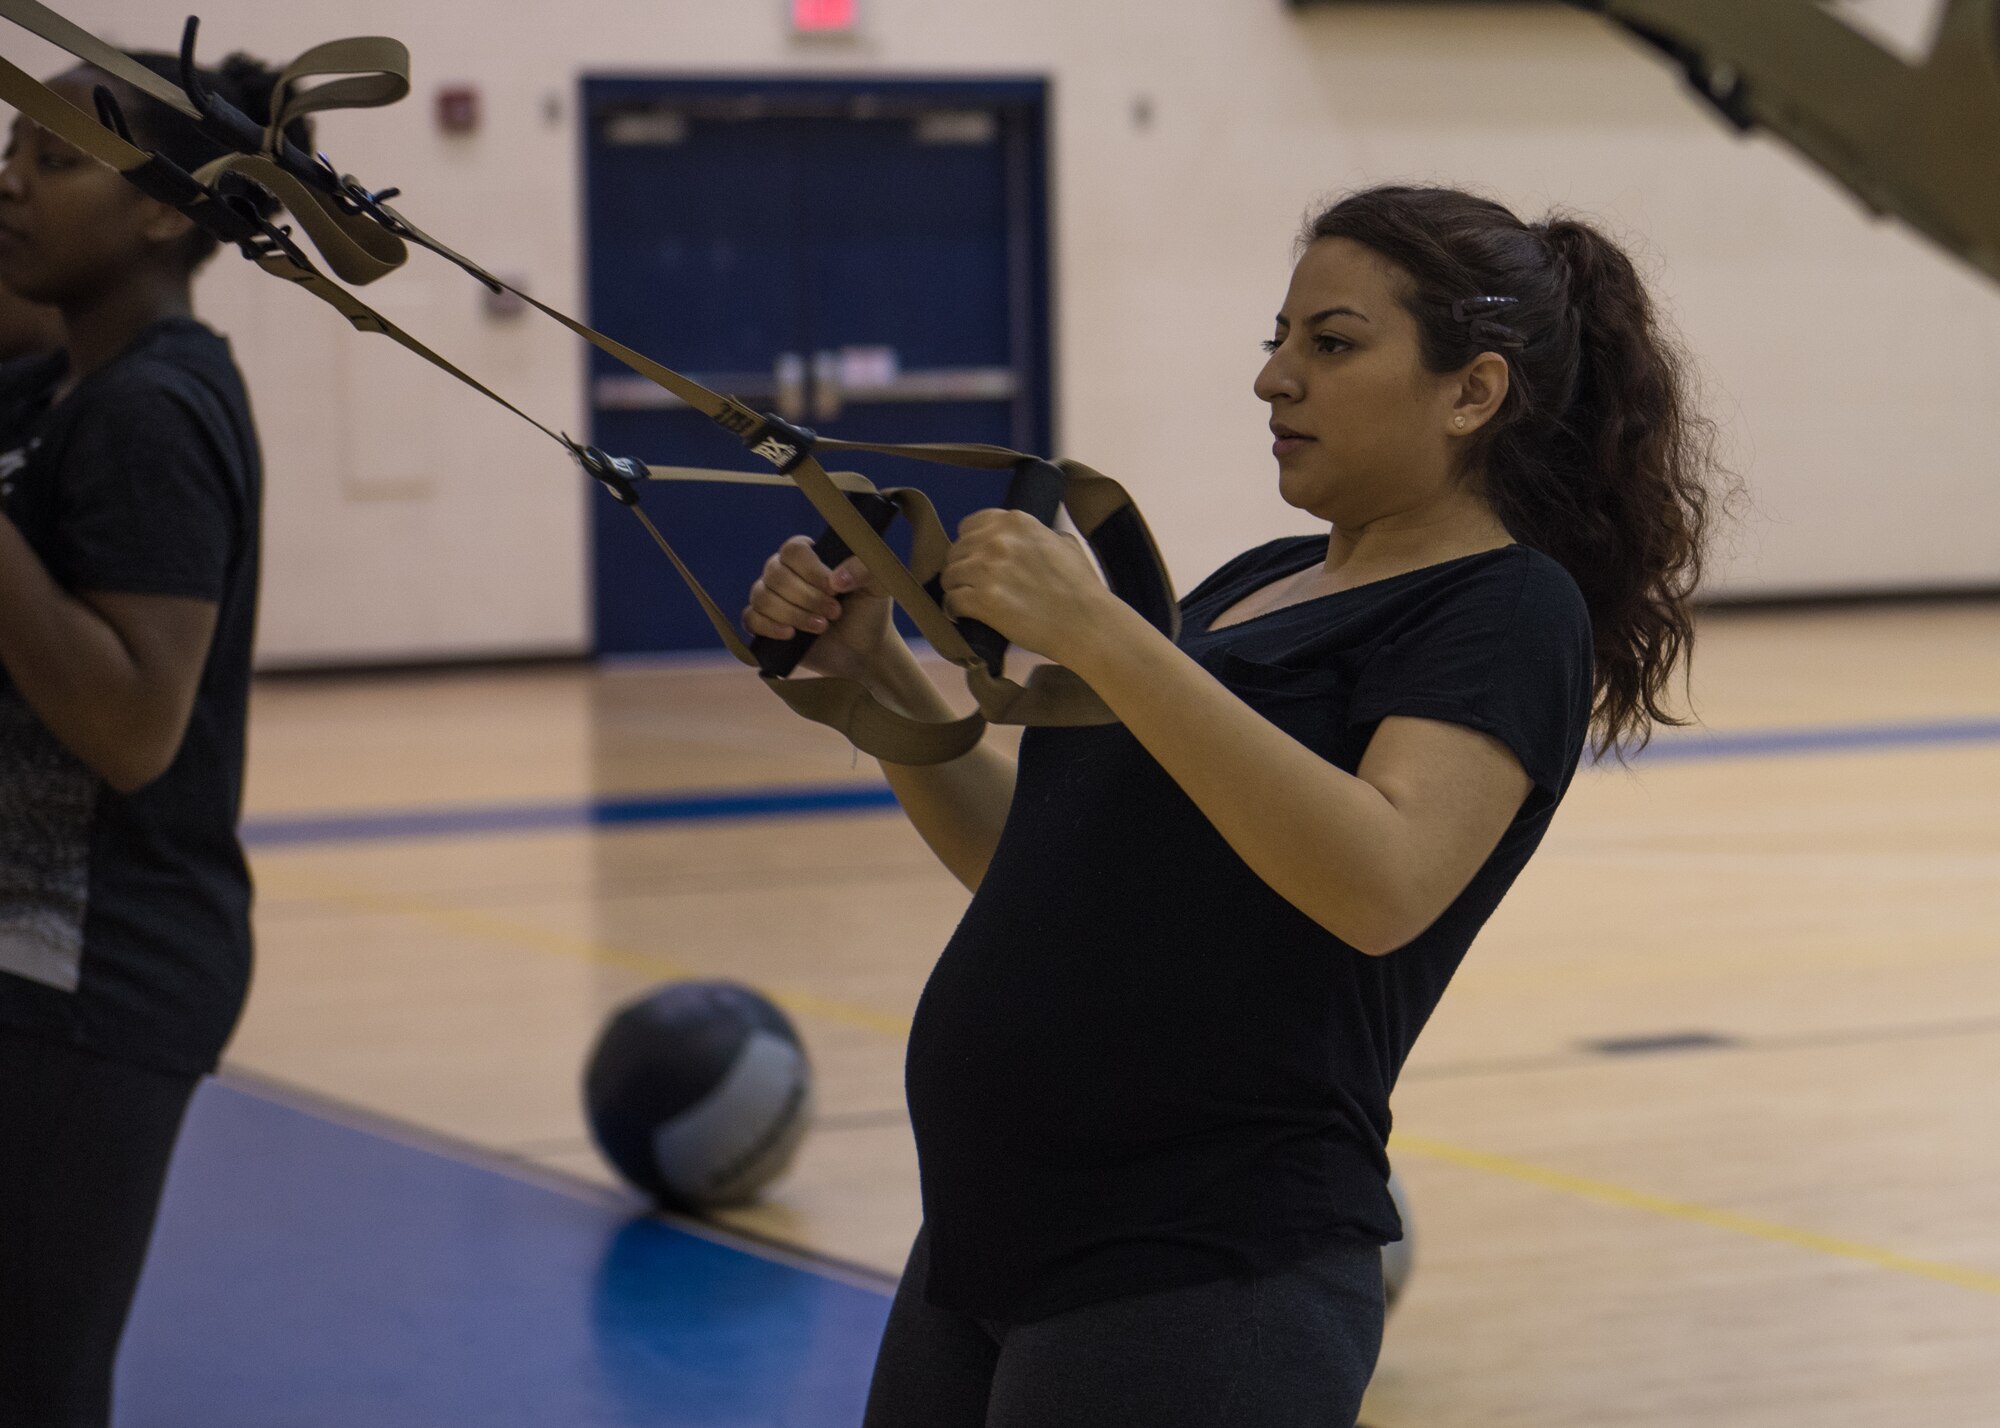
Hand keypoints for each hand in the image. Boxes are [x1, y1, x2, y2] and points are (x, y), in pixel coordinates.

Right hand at [743, 537, 900, 679]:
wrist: (865, 651)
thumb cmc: (870, 612)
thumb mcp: (879, 585)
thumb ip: (865, 569)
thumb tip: (836, 579)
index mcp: (809, 557)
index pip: (793, 550)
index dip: (811, 570)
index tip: (835, 589)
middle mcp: (785, 573)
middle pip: (775, 574)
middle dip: (806, 597)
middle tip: (834, 612)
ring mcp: (773, 599)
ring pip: (762, 597)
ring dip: (792, 614)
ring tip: (821, 626)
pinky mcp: (766, 625)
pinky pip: (750, 618)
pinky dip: (768, 626)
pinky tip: (791, 635)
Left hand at [937, 509, 1114, 668]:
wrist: (1087, 623)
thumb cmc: (1081, 587)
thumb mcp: (1064, 544)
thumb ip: (1039, 534)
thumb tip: (1025, 539)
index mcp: (1016, 522)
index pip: (969, 526)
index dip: (970, 545)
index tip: (976, 560)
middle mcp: (997, 540)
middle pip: (956, 551)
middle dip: (962, 569)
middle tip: (971, 585)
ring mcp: (988, 569)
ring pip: (949, 576)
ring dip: (955, 590)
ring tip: (966, 602)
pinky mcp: (982, 600)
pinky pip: (951, 602)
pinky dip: (953, 611)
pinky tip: (962, 616)